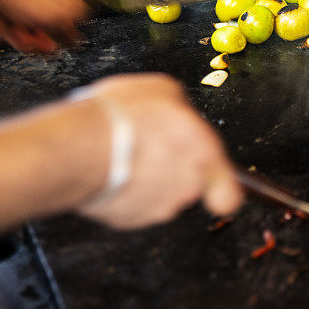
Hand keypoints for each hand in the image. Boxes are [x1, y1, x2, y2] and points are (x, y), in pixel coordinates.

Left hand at [0, 0, 91, 52]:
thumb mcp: (64, 4)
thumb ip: (80, 13)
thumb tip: (85, 19)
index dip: (82, 14)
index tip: (83, 26)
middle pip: (62, 22)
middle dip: (62, 34)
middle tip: (64, 40)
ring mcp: (28, 10)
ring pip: (44, 35)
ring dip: (42, 41)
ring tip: (38, 37)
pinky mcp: (12, 24)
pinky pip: (25, 40)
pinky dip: (24, 41)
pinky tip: (21, 34)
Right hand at [72, 73, 243, 229]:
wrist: (79, 149)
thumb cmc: (122, 117)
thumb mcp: (163, 88)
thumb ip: (182, 108)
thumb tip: (180, 113)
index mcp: (205, 154)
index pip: (229, 194)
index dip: (222, 191)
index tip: (219, 190)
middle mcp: (188, 187)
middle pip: (188, 184)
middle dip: (172, 168)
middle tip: (151, 146)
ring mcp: (158, 208)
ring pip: (159, 194)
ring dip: (147, 178)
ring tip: (123, 153)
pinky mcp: (128, 220)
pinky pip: (132, 204)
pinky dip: (123, 190)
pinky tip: (110, 169)